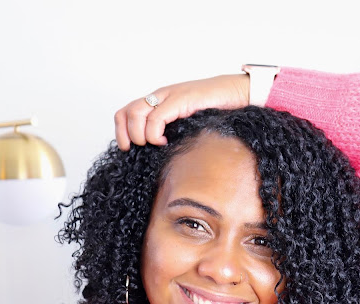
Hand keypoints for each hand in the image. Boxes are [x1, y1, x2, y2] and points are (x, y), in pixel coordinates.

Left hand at [114, 74, 248, 149]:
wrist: (238, 93)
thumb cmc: (217, 110)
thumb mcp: (188, 124)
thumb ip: (172, 132)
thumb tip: (158, 154)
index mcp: (159, 101)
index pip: (126, 112)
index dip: (121, 131)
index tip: (129, 148)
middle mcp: (160, 96)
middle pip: (126, 113)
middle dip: (126, 135)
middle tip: (140, 148)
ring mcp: (169, 96)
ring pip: (136, 114)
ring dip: (140, 135)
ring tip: (154, 144)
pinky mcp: (180, 100)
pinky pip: (156, 118)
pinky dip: (154, 134)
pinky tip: (165, 141)